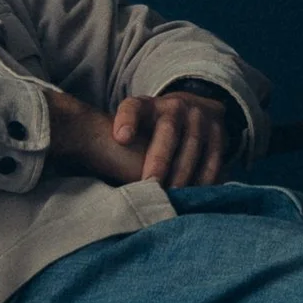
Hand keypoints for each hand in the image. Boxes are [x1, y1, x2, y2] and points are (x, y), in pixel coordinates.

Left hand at [46, 86, 236, 189]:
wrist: (195, 108)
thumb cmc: (152, 127)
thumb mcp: (133, 125)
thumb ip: (114, 139)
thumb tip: (83, 163)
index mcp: (148, 105)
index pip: (134, 108)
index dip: (127, 120)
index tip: (120, 137)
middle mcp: (176, 108)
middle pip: (168, 132)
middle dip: (159, 159)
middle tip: (150, 184)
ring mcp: (200, 119)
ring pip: (192, 148)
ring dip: (184, 174)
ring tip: (173, 197)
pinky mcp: (220, 134)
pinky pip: (215, 159)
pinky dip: (207, 178)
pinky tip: (198, 195)